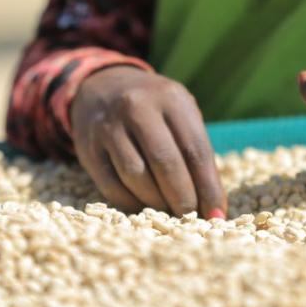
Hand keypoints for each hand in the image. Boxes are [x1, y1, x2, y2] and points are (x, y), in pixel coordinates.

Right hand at [70, 67, 226, 217]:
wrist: (102, 89)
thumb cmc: (155, 111)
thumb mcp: (180, 115)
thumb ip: (196, 153)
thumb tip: (213, 207)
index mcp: (170, 98)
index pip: (195, 149)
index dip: (208, 187)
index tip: (217, 214)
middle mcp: (137, 107)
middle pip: (165, 163)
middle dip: (183, 199)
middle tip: (191, 217)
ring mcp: (109, 126)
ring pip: (136, 176)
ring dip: (157, 203)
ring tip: (169, 212)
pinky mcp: (88, 148)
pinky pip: (112, 186)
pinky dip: (131, 203)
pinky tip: (144, 208)